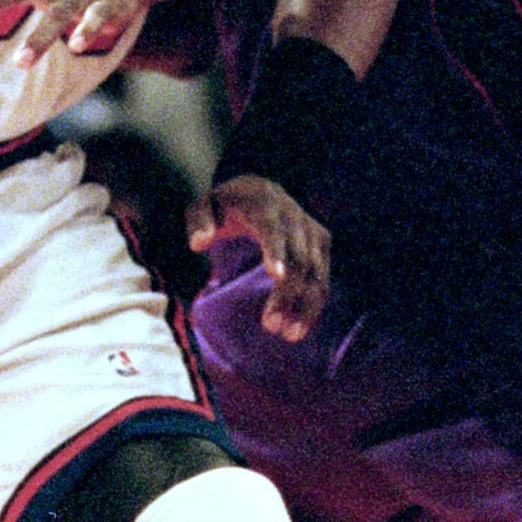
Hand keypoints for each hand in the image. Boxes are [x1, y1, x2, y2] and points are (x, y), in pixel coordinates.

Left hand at [188, 172, 330, 340]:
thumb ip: (198, 221)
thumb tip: (198, 244)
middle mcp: (293, 216)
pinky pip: (323, 276)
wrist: (260, 187)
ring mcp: (311, 229)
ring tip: (289, 334)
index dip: (277, 250)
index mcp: (264, 204)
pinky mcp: (321, 243)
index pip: (274, 228)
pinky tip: (300, 326)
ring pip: (317, 270)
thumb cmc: (226, 204)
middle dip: (288, 293)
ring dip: (306, 304)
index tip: (276, 277)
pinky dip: (314, 303)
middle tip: (272, 326)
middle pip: (299, 257)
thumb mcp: (203, 205)